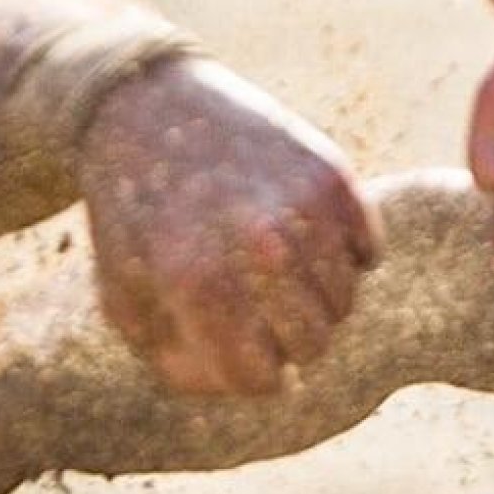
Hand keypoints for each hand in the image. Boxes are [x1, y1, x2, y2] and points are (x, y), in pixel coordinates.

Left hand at [77, 56, 379, 397]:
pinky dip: (343, 255)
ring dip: (315, 300)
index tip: (239, 352)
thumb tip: (257, 388)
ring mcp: (302, 204)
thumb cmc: (131, 217)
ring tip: (274, 273)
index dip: (251, 375)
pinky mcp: (331, 171)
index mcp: (197, 282)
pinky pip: (368, 251)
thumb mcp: (124, 299)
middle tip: (260, 314)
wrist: (145, 105)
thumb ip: (180, 364)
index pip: (262, 378)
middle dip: (287, 343)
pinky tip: (302, 236)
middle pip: (315, 345)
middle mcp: (258, 244)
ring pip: (345, 301)